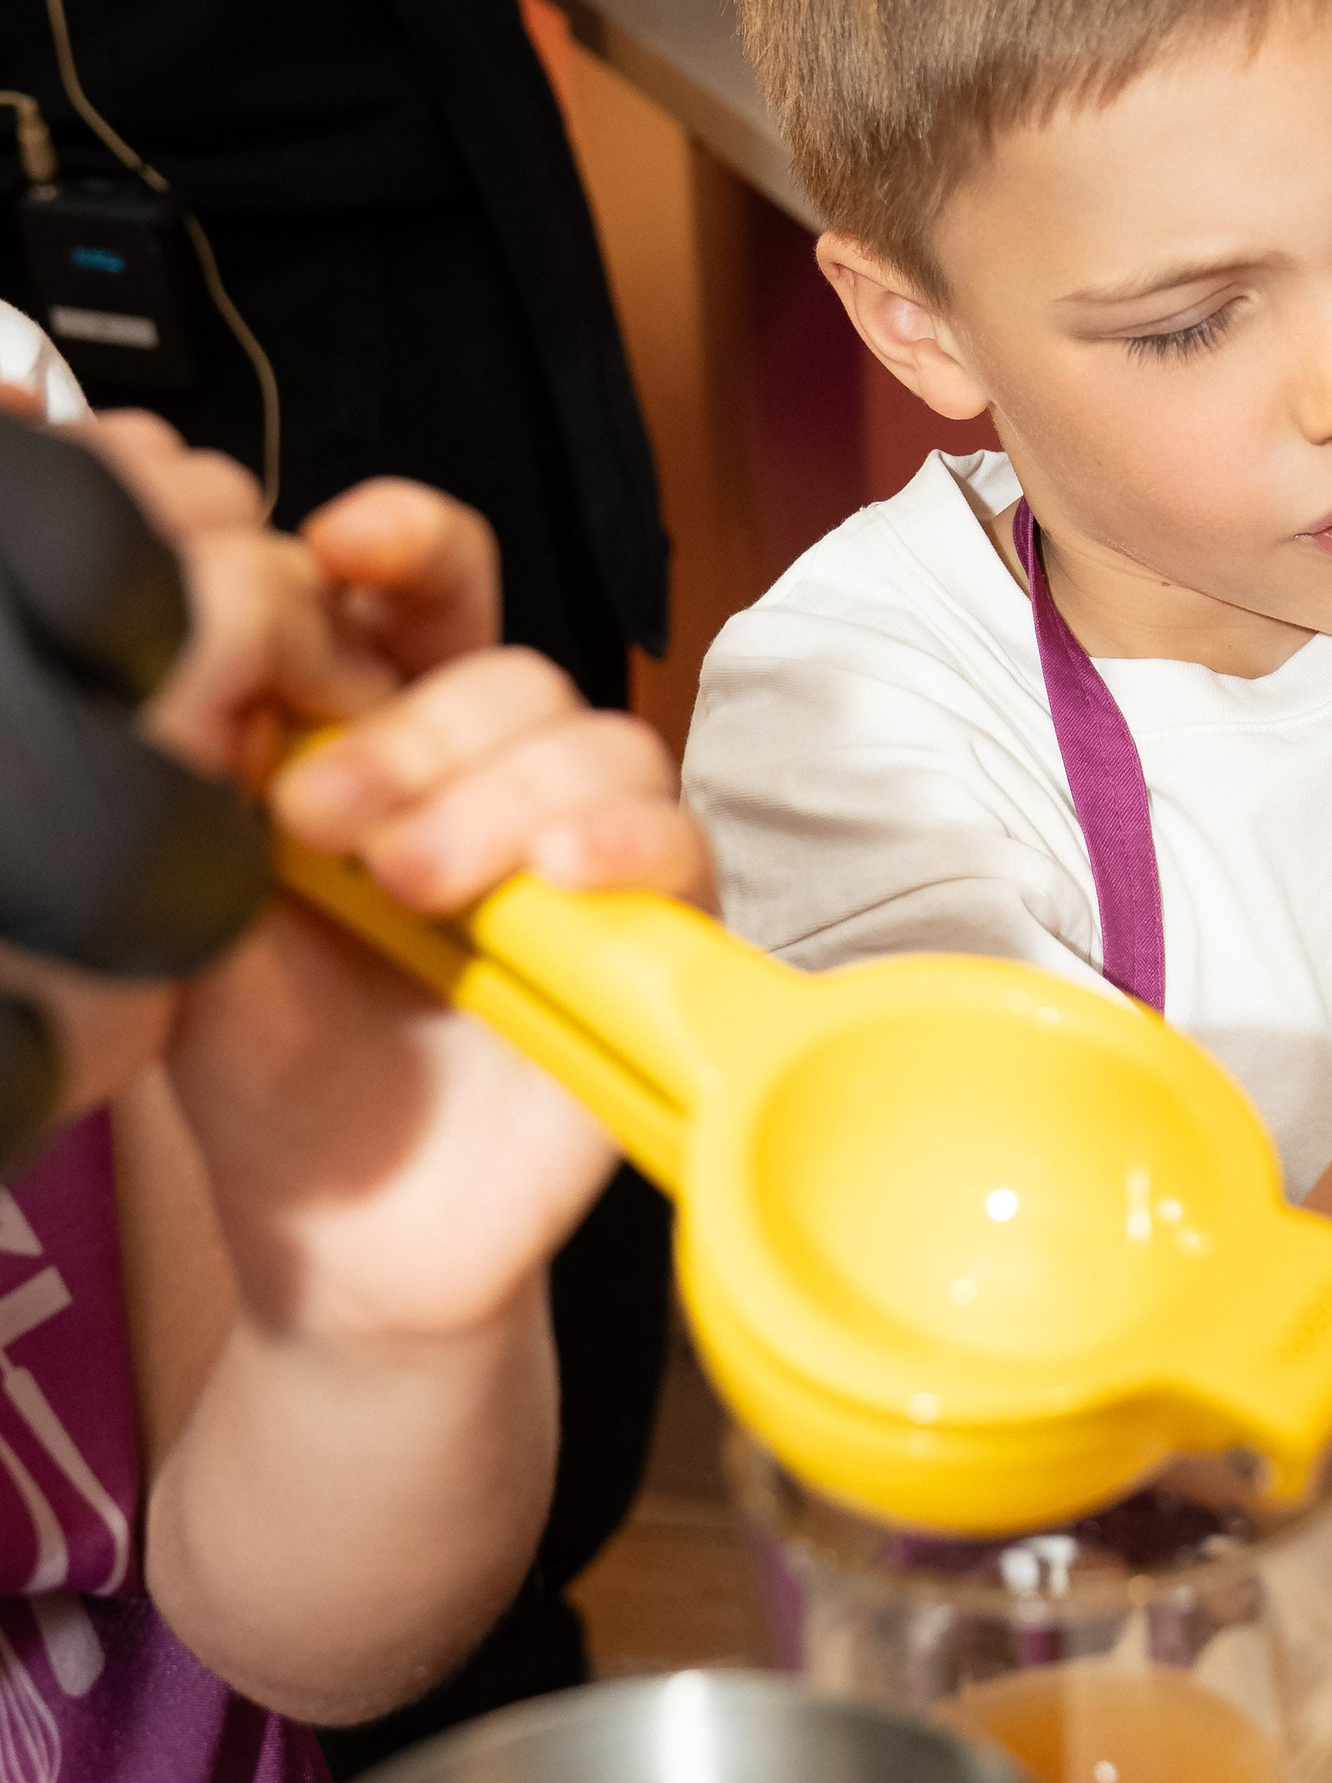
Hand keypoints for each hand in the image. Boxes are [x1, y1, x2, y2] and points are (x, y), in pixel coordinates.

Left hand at [166, 506, 708, 1353]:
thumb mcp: (202, 905)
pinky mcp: (655, 932)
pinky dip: (622, 839)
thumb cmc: (272, 1073)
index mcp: (386, 740)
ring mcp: (581, 851)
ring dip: (496, 794)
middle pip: (506, 666)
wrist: (342, 1241)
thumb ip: (221, 773)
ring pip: (594, 739)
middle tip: (321, 821)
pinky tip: (554, 876)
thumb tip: (240, 630)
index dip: (401, 541)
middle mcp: (495, 778)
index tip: (334, 548)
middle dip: (413, 727)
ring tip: (411, 889)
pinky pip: (678, 838)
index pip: (421, 592)